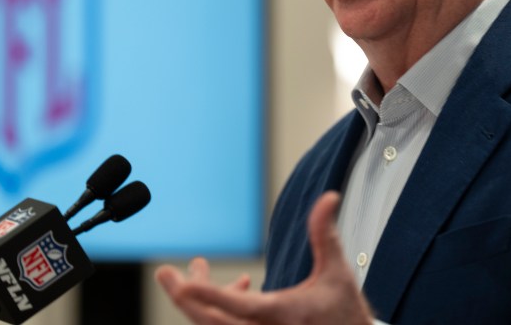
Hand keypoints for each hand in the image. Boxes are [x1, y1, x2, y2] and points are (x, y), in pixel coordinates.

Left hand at [155, 191, 374, 324]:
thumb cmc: (344, 312)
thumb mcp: (336, 271)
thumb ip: (325, 234)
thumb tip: (328, 198)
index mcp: (283, 315)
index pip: (242, 307)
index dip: (210, 295)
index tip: (183, 285)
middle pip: (211, 321)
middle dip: (185, 296)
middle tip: (165, 273)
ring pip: (213, 324)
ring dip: (200, 297)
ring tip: (196, 268)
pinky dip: (221, 305)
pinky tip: (240, 284)